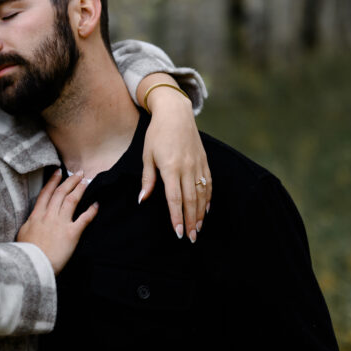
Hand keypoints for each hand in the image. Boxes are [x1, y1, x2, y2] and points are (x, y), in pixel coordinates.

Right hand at [17, 169, 97, 273]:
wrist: (33, 265)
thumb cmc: (25, 253)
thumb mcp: (22, 234)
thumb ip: (30, 223)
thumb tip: (33, 219)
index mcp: (36, 215)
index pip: (46, 193)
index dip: (52, 181)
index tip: (58, 172)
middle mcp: (49, 215)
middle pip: (61, 193)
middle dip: (70, 181)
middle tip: (79, 173)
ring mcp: (61, 223)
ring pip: (72, 200)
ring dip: (80, 189)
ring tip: (86, 181)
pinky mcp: (72, 233)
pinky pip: (84, 219)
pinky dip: (91, 211)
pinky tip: (96, 204)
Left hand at [139, 81, 211, 241]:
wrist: (175, 113)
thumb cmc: (156, 134)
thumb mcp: (146, 155)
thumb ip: (147, 179)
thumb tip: (142, 199)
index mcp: (170, 167)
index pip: (174, 198)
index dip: (176, 217)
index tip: (178, 232)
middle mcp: (186, 167)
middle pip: (190, 200)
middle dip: (191, 221)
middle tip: (191, 238)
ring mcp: (198, 164)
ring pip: (202, 194)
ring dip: (201, 213)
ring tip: (199, 229)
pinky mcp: (204, 161)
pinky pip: (208, 183)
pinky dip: (208, 198)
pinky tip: (206, 210)